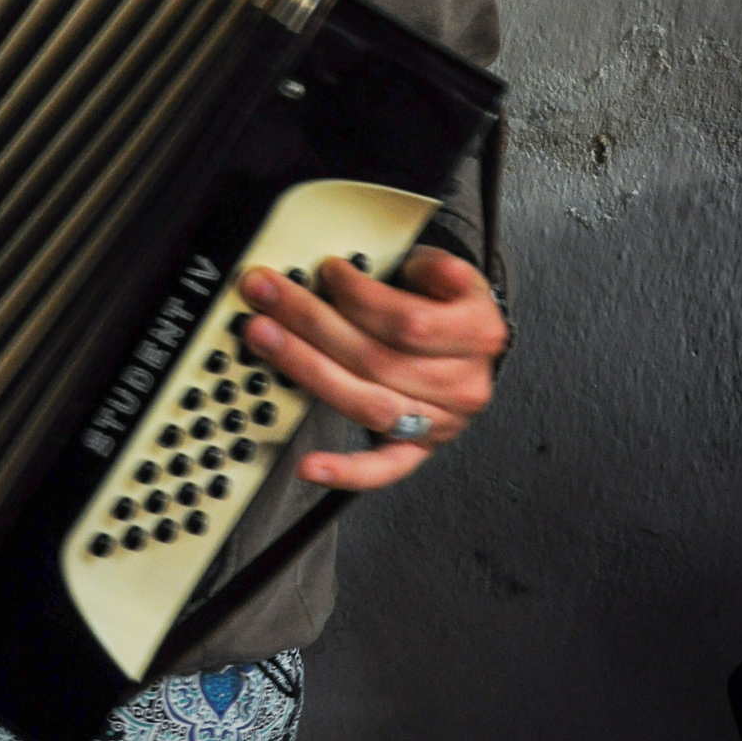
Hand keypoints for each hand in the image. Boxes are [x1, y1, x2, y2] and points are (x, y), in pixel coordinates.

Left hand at [238, 246, 507, 490]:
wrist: (462, 344)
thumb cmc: (442, 302)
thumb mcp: (445, 272)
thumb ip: (438, 269)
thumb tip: (449, 274)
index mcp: (478, 335)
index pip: (410, 322)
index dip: (362, 297)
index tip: (326, 270)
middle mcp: (463, 386)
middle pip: (377, 360)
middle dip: (312, 322)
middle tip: (266, 293)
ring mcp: (438, 424)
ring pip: (366, 404)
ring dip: (306, 369)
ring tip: (263, 337)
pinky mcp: (415, 451)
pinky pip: (380, 469)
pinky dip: (343, 471)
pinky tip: (307, 465)